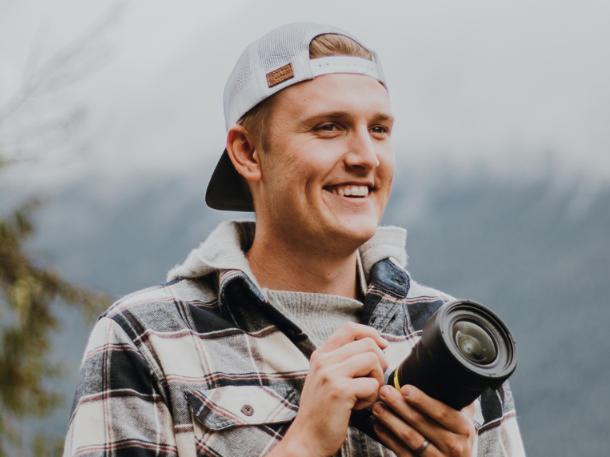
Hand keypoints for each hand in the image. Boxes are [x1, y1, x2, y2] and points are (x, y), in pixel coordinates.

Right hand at [269, 322, 387, 456]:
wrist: (306, 438)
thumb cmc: (321, 411)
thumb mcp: (325, 378)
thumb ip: (342, 361)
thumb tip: (374, 346)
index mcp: (321, 355)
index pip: (350, 328)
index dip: (371, 333)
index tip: (382, 346)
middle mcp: (324, 360)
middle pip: (368, 343)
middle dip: (380, 362)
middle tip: (373, 380)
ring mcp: (331, 374)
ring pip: (373, 360)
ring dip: (377, 379)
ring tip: (365, 394)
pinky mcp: (340, 391)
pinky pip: (372, 384)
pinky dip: (371, 397)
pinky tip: (358, 406)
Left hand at [372, 385, 475, 456]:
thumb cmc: (460, 442)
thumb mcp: (466, 421)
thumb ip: (460, 401)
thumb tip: (450, 373)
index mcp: (463, 429)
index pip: (442, 412)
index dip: (422, 400)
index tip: (405, 388)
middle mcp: (452, 445)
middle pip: (421, 422)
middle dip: (399, 405)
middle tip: (384, 391)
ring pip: (409, 437)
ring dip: (391, 420)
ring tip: (378, 406)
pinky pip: (402, 452)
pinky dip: (388, 438)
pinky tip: (379, 426)